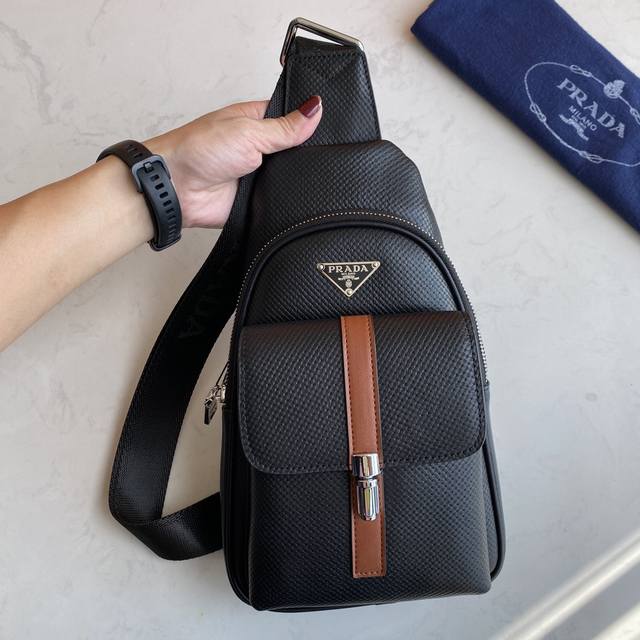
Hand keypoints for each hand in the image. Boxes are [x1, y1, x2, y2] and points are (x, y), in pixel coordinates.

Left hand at [146, 96, 322, 227]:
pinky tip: (291, 196)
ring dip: (293, 178)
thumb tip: (315, 108)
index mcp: (257, 122)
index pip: (293, 119)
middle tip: (312, 155)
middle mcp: (259, 148)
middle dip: (303, 155)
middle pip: (295, 151)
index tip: (329, 126)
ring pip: (290, 177)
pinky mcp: (257, 200)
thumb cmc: (199, 150)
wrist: (178, 189)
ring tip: (295, 176)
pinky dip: (285, 199)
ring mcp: (259, 175)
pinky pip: (280, 201)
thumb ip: (285, 127)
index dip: (309, 122)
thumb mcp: (249, 131)